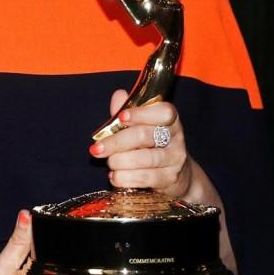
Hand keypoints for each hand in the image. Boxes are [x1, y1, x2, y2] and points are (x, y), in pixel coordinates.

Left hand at [90, 90, 240, 274]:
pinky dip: (126, 178)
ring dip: (120, 162)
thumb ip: (127, 111)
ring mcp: (175, 159)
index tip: (121, 118)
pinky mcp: (171, 179)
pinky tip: (115, 177)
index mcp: (170, 119)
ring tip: (109, 164)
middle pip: (145, 136)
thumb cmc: (152, 144)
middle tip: (97, 149)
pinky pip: (146, 178)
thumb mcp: (140, 125)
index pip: (163, 112)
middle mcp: (176, 137)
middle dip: (116, 142)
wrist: (176, 175)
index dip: (141, 113)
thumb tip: (118, 95)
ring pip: (145, 159)